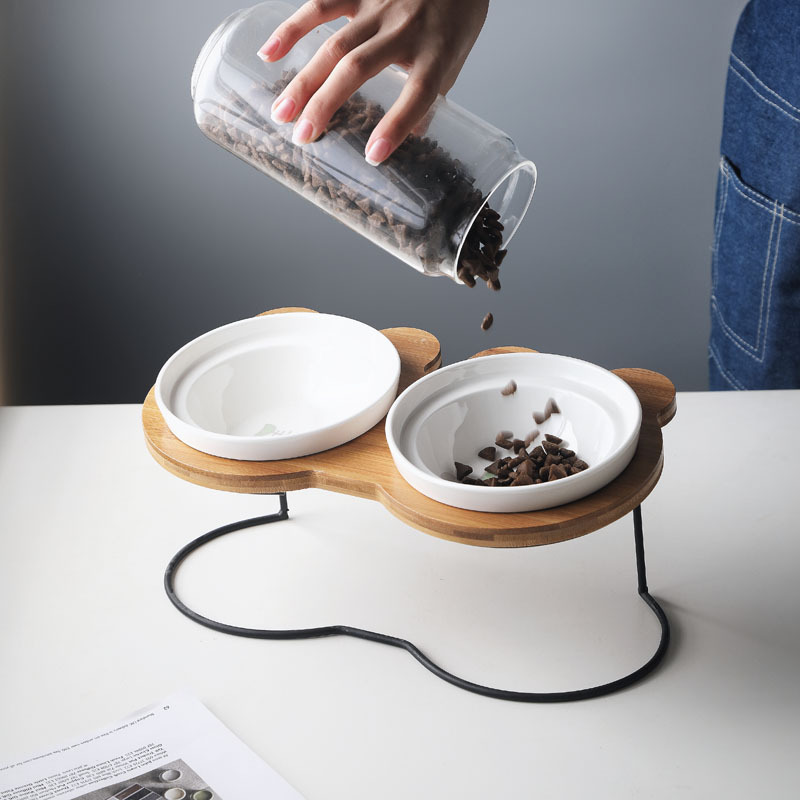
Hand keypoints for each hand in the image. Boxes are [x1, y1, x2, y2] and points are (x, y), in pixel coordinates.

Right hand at [258, 0, 488, 164]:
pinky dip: (292, 29)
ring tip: (282, 112)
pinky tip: (270, 53)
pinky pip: (320, 4)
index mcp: (436, 52)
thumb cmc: (454, 19)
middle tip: (302, 136)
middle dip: (326, 104)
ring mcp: (379, 5)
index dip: (396, 126)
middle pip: (359, 69)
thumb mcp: (452, 62)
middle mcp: (405, 28)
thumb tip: (411, 138)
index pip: (418, 94)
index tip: (373, 156)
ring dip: (304, 80)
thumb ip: (430, 97)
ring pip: (334, 45)